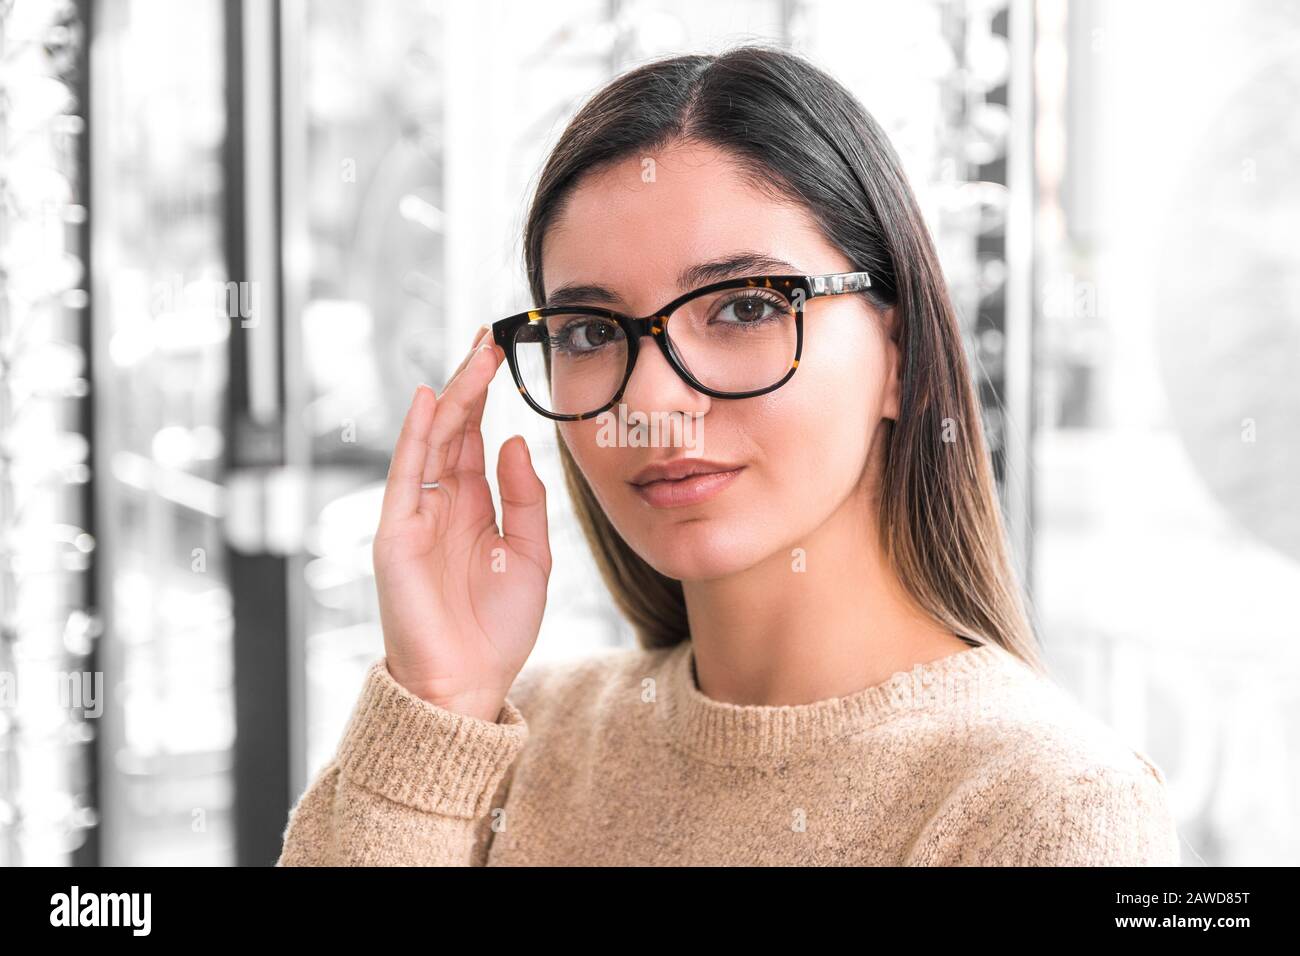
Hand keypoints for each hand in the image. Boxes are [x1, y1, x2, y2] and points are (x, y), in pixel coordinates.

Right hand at [372, 325, 551, 720]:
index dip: (487, 398)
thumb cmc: (499, 627)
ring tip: (473, 357)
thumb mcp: (532, 555)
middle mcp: (443, 504)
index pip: (476, 439)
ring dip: (451, 398)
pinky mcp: (397, 534)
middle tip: (489, 338)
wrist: (468, 682)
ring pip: (432, 442)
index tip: (502, 354)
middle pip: (454, 430)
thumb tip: (514, 440)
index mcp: (474, 507)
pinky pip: (406, 475)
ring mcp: (417, 516)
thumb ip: (525, 498)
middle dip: (470, 384)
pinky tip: (427, 401)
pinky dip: (414, 436)